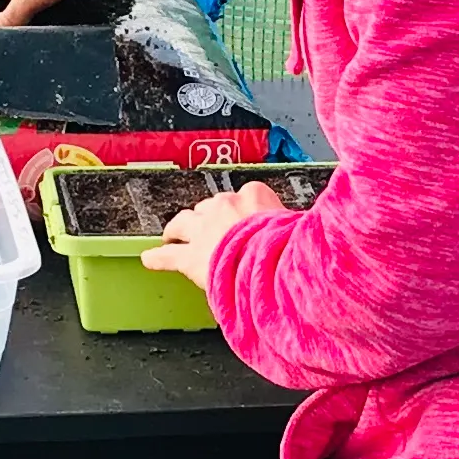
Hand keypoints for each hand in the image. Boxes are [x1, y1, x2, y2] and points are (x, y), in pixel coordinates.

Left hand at [144, 180, 287, 285]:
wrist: (269, 263)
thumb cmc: (287, 247)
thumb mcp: (298, 226)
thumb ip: (294, 224)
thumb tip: (308, 228)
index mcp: (254, 196)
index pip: (248, 195)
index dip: (245, 208)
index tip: (248, 216)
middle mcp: (225, 207)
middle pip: (211, 206)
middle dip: (210, 218)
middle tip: (211, 230)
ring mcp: (204, 230)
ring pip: (184, 222)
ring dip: (178, 228)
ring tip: (172, 234)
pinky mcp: (190, 256)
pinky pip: (168, 256)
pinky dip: (158, 258)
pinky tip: (150, 259)